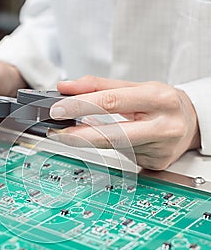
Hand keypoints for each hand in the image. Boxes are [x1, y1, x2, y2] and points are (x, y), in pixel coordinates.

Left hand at [48, 76, 200, 169]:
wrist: (193, 122)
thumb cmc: (163, 102)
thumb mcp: (136, 86)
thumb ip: (100, 86)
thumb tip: (66, 88)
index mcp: (159, 98)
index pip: (112, 101)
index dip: (81, 106)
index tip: (58, 108)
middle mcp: (164, 125)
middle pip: (112, 134)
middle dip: (78, 134)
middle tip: (56, 132)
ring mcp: (161, 148)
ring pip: (114, 148)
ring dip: (89, 141)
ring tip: (71, 134)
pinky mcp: (156, 163)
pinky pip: (124, 156)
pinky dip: (112, 148)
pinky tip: (112, 140)